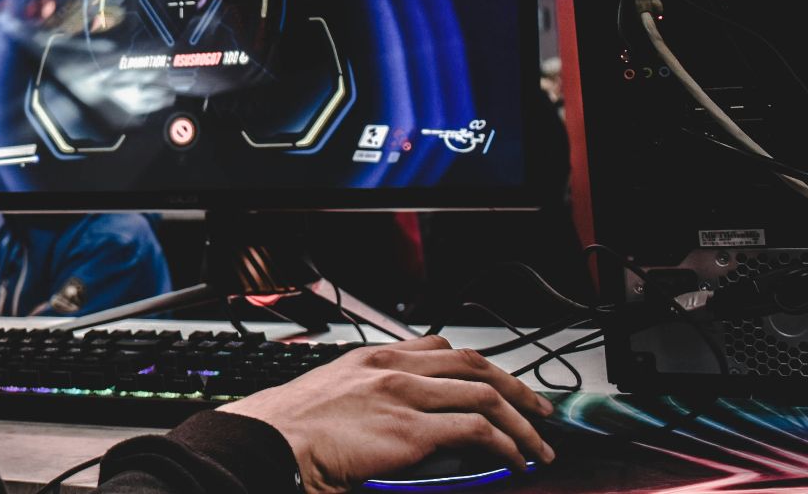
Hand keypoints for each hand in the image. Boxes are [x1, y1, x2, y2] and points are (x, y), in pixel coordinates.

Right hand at [217, 335, 555, 493]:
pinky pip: (479, 431)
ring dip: (522, 421)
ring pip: (486, 394)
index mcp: (370, 358)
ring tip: (537, 443)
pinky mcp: (414, 431)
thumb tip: (396, 421)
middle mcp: (393, 368)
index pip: (438, 346)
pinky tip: (515, 460)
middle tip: (537, 408)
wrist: (270, 442)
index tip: (494, 381)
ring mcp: (406, 396)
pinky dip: (507, 445)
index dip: (476, 365)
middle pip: (473, 364)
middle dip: (514, 386)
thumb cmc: (289, 430)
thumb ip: (368, 398)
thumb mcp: (330, 396)